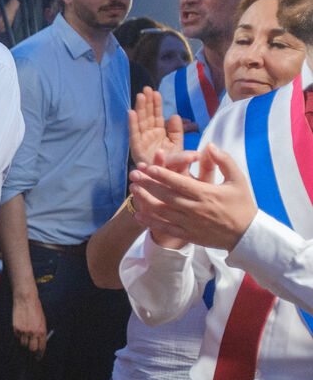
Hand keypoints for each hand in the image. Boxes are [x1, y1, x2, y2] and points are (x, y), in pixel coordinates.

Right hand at [12, 292, 47, 357]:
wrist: (26, 299)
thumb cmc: (36, 309)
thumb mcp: (42, 321)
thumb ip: (41, 332)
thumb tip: (39, 342)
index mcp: (41, 331)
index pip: (41, 347)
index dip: (40, 354)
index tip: (38, 357)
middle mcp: (32, 332)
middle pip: (32, 349)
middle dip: (32, 352)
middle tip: (32, 353)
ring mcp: (23, 331)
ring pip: (23, 344)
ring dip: (25, 344)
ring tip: (26, 339)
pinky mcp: (16, 328)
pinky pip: (17, 338)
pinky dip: (19, 337)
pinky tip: (21, 332)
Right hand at [128, 87, 184, 166]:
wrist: (168, 184)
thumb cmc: (174, 167)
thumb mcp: (179, 148)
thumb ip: (178, 133)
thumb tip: (175, 116)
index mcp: (159, 135)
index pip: (157, 117)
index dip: (156, 105)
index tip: (156, 93)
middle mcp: (149, 137)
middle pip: (147, 116)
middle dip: (146, 103)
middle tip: (146, 89)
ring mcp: (142, 142)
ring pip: (140, 122)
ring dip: (140, 109)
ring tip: (140, 95)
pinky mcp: (137, 149)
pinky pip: (134, 134)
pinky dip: (132, 124)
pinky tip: (130, 112)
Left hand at [129, 144, 257, 250]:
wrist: (247, 234)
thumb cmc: (242, 204)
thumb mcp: (238, 179)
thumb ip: (224, 161)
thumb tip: (209, 145)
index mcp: (206, 194)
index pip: (179, 182)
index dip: (162, 175)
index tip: (148, 167)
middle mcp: (195, 208)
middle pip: (166, 195)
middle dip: (148, 184)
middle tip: (133, 174)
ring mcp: (190, 223)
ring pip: (163, 211)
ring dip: (146, 199)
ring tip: (133, 189)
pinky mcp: (188, 235)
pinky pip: (166, 228)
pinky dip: (151, 222)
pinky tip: (139, 214)